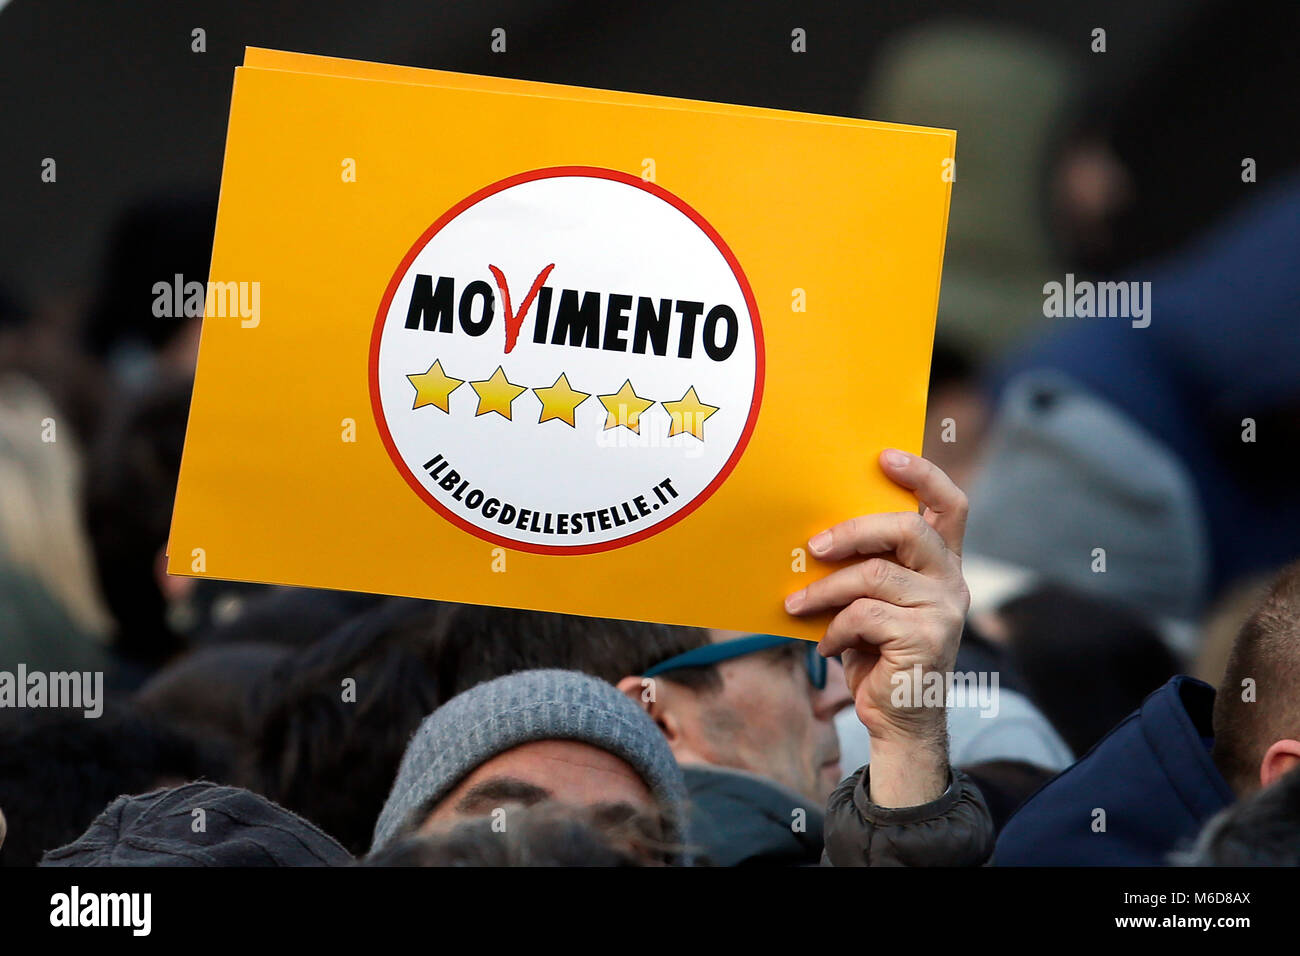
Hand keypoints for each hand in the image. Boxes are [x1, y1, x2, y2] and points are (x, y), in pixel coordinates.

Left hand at [784, 449, 969, 805]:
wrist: (896, 720)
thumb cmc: (875, 653)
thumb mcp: (870, 602)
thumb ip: (864, 567)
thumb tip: (813, 537)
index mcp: (941, 564)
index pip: (949, 505)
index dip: (922, 475)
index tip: (884, 456)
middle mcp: (951, 581)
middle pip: (910, 529)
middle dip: (855, 530)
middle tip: (814, 547)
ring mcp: (943, 610)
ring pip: (875, 576)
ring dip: (825, 590)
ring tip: (797, 605)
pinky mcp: (927, 639)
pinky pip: (865, 615)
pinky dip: (835, 628)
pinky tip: (827, 644)